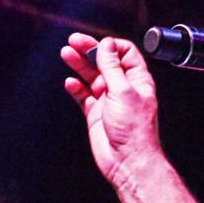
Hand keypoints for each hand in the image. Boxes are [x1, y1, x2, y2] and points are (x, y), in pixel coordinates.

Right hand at [60, 33, 163, 190]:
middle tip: (73, 41)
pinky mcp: (96, 114)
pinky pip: (83, 96)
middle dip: (89, 50)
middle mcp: (123, 88)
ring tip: (66, 54)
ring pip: (91, 77)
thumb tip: (107, 45)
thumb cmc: (134, 131)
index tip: (97, 43)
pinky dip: (76, 88)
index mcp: (137, 80)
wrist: (128, 161)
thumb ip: (112, 67)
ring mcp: (109, 101)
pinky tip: (70, 82)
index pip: (125, 53)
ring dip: (79, 65)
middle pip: (105, 62)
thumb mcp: (123, 91)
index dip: (111, 45)